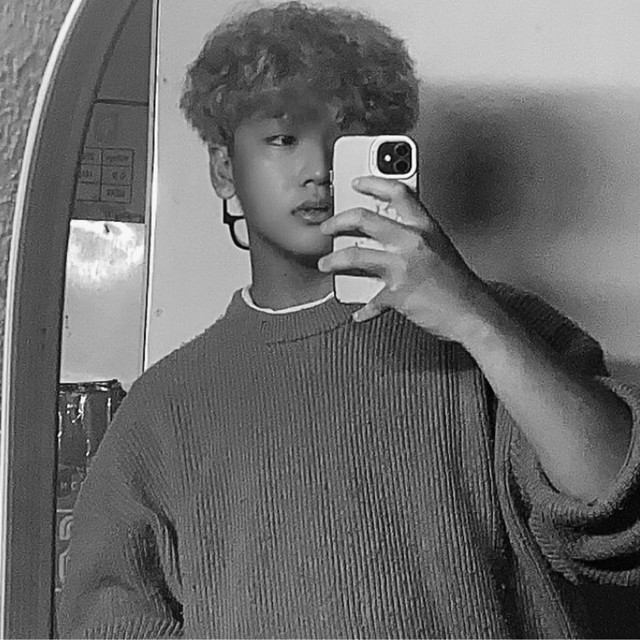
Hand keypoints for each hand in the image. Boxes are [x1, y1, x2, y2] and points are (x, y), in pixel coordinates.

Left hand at [318, 176, 491, 342]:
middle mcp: (413, 241)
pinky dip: (362, 308)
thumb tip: (382, 238)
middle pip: (364, 217)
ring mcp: (403, 266)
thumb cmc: (457, 284)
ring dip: (332, 260)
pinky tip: (358, 312)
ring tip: (325, 265)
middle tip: (327, 227)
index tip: (355, 183)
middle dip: (337, 220)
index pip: (397, 193)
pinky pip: (369, 300)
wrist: (473, 314)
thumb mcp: (439, 249)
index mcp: (425, 227)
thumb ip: (413, 238)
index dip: (372, 182)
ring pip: (353, 254)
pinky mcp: (396, 293)